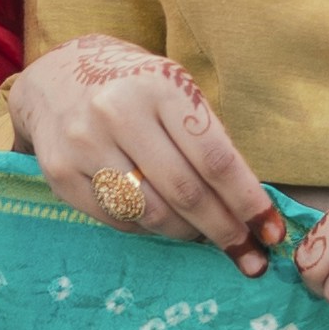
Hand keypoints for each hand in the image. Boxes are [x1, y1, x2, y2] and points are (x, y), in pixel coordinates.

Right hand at [3, 34, 273, 273]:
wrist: (57, 74)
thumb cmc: (135, 87)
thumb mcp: (176, 90)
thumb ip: (208, 140)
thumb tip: (249, 209)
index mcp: (158, 87)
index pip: (214, 158)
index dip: (247, 202)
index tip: (271, 232)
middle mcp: (116, 113)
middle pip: (185, 192)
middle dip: (224, 231)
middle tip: (249, 256)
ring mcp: (83, 144)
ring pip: (151, 214)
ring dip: (186, 233)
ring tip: (201, 232)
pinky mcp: (59, 173)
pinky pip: (117, 220)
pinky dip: (147, 228)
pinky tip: (158, 219)